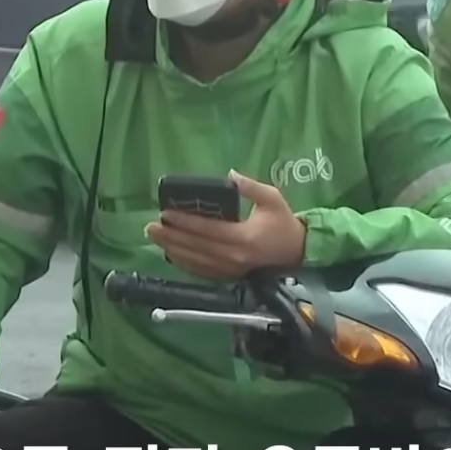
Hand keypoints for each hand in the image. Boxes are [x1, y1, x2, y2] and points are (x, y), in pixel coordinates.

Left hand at [145, 172, 306, 279]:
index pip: (207, 230)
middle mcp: (233, 256)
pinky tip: (172, 254)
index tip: (165, 212)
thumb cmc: (284, 223)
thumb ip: (250, 187)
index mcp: (243, 237)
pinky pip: (202, 271)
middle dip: (171, 236)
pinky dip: (184, 262)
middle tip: (151, 226)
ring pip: (195, 261)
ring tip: (155, 238)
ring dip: (173, 249)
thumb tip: (229, 174)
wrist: (299, 252)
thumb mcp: (272, 198)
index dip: (184, 222)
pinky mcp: (229, 275)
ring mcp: (230, 269)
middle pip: (195, 247)